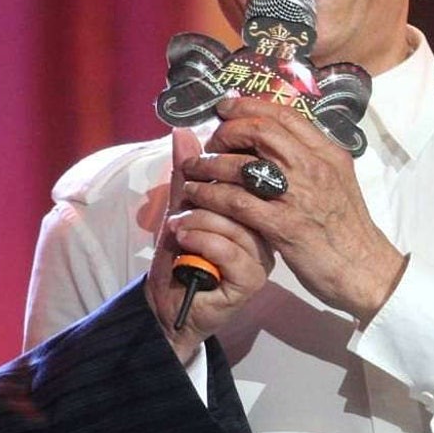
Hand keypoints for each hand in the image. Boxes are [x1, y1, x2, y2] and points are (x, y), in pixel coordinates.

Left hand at [146, 128, 272, 361]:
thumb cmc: (179, 253)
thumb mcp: (182, 205)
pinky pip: (228, 249)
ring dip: (197, 222)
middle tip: (181, 210)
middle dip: (203, 198)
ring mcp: (262, 256)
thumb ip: (187, 171)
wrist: (167, 302)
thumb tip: (183, 130)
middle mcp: (266, 232)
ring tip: (179, 231)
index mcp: (257, 210)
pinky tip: (186, 244)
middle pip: (244, 196)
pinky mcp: (251, 278)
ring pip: (235, 221)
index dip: (218, 171)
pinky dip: (200, 241)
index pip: (248, 177)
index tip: (193, 180)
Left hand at [184, 94, 406, 321]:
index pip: (284, 115)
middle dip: (226, 132)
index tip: (226, 108)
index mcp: (327, 153)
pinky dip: (211, 195)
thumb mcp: (337, 180)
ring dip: (209, 164)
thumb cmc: (348, 228)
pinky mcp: (284, 226)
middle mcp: (314, 168)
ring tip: (193, 170)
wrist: (365, 269)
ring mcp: (299, 196)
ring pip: (243, 165)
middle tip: (211, 143)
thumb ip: (310, 159)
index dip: (248, 106)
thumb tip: (278, 139)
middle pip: (260, 131)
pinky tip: (197, 196)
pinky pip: (237, 202)